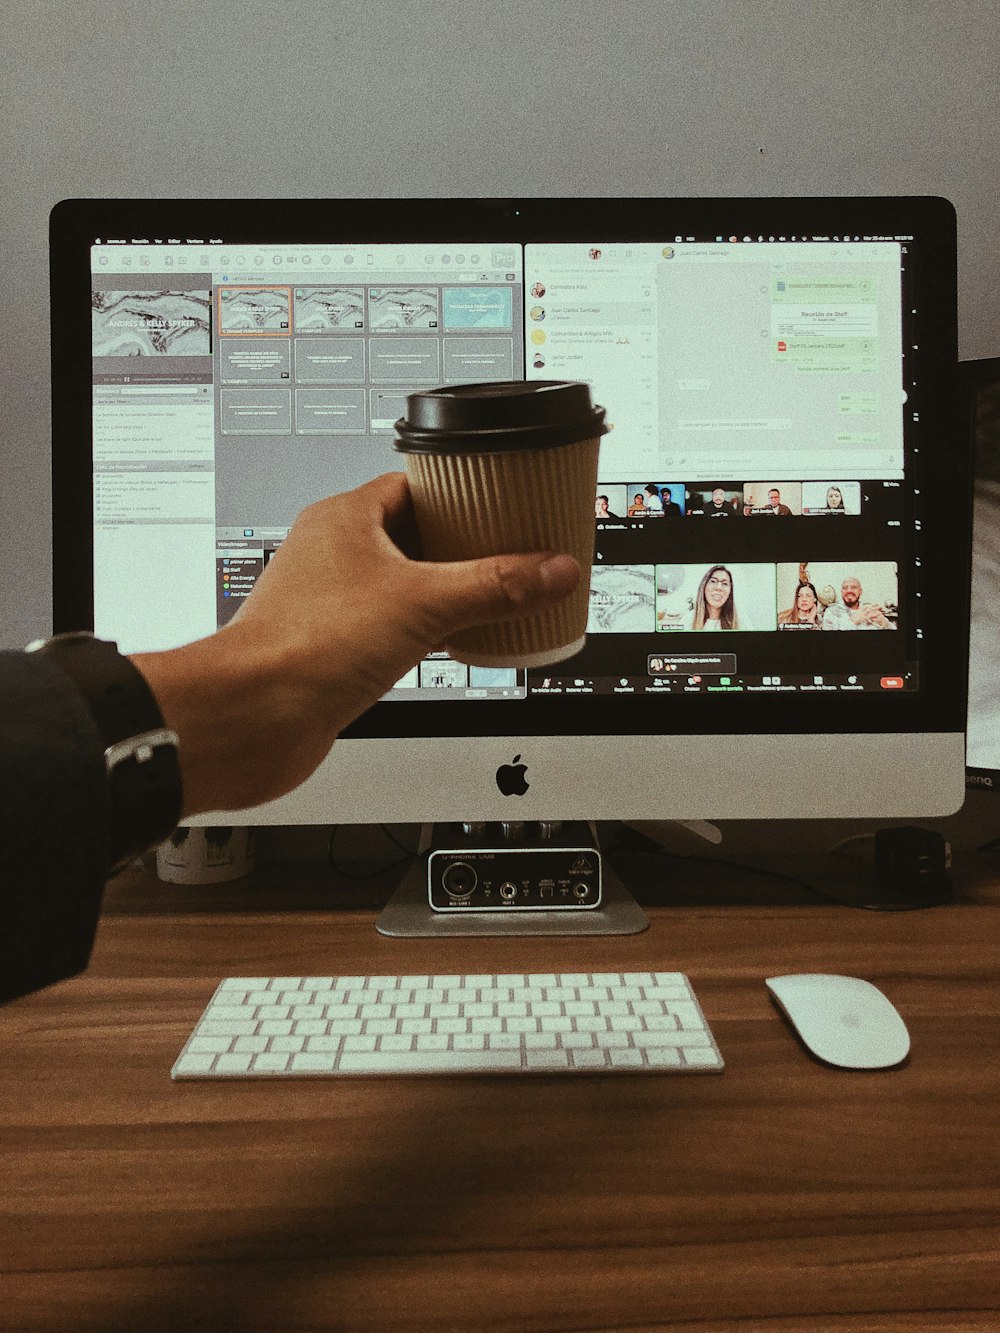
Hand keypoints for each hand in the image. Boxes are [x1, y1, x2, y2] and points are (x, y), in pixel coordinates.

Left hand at [131, 473, 578, 815]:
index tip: (502, 503)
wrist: (254, 716)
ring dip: (443, 592)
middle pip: (413, 535)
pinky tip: (448, 645)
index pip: (416, 484)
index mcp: (345, 517)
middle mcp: (332, 554)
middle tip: (507, 554)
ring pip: (401, 583)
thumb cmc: (305, 645)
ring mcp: (330, 601)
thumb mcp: (425, 603)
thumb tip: (551, 569)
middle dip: (462, 548)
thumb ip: (495, 585)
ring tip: (488, 599)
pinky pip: (389, 626)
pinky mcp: (332, 646)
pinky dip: (423, 632)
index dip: (463, 492)